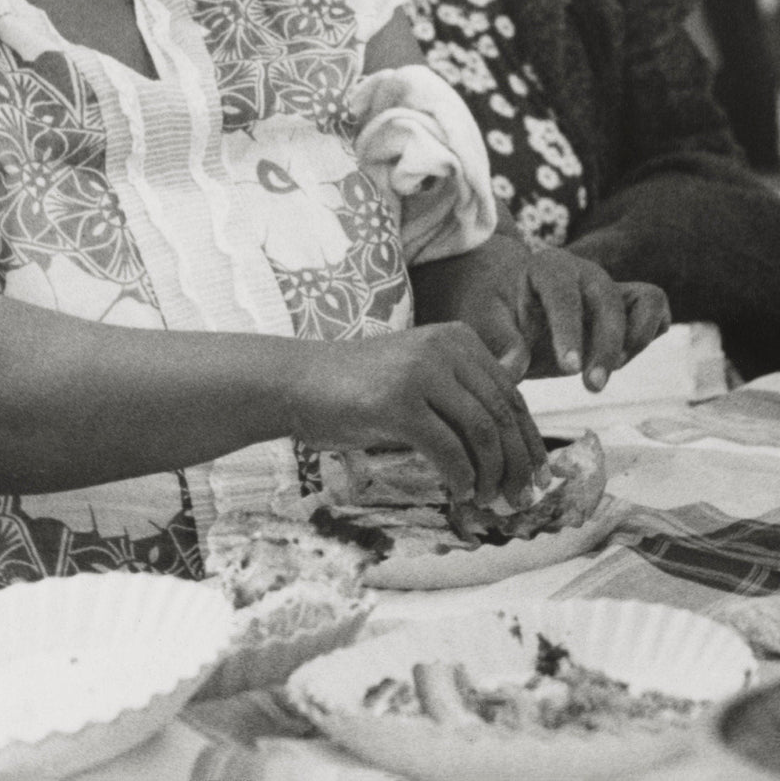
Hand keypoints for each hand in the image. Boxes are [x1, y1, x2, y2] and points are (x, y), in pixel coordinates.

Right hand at [293, 323, 548, 508]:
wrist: (298, 381)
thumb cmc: (360, 388)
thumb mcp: (420, 377)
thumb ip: (464, 392)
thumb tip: (518, 436)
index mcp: (457, 338)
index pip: (512, 394)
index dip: (530, 441)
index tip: (538, 477)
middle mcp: (444, 348)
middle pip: (503, 414)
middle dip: (519, 464)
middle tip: (521, 499)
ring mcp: (419, 373)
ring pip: (482, 434)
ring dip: (492, 476)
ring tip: (486, 500)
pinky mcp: (397, 403)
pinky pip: (448, 451)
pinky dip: (461, 478)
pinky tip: (459, 493)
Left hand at [414, 237, 670, 390]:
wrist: (516, 303)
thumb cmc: (499, 311)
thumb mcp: (488, 323)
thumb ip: (502, 344)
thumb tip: (512, 372)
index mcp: (548, 267)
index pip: (564, 295)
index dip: (569, 331)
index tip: (569, 368)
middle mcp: (586, 270)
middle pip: (610, 301)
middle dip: (605, 346)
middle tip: (592, 387)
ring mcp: (612, 284)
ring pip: (647, 300)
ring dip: (634, 341)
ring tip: (605, 371)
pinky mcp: (631, 300)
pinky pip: (657, 309)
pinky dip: (648, 335)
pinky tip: (620, 360)